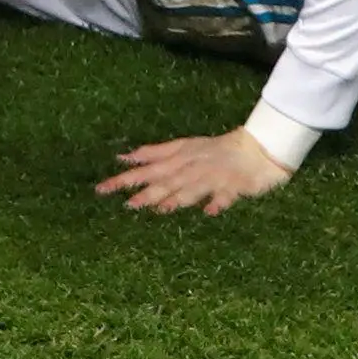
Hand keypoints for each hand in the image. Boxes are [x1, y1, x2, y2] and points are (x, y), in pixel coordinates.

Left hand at [94, 128, 293, 215]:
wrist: (256, 149)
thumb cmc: (215, 149)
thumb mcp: (183, 147)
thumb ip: (154, 153)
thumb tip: (124, 156)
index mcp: (179, 159)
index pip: (147, 170)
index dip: (125, 178)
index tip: (101, 189)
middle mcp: (192, 168)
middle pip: (166, 181)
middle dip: (146, 192)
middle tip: (126, 205)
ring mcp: (213, 177)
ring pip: (193, 189)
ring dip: (178, 197)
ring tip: (162, 209)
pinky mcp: (234, 186)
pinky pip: (225, 196)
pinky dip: (217, 202)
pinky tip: (209, 211)